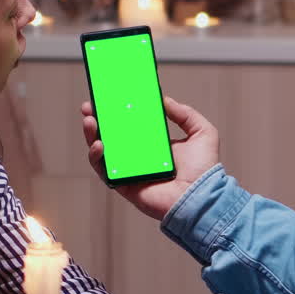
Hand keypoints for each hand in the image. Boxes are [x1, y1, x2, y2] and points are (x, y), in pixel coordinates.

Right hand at [81, 96, 219, 219]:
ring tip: (90, 120)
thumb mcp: (202, 132)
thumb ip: (185, 113)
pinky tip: (99, 144)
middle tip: (89, 107)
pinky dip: (97, 158)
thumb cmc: (204, 170)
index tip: (108, 97)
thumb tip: (164, 100)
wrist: (201, 197)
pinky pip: (104, 171)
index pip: (131, 124)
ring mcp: (130, 171)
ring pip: (103, 152)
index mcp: (155, 144)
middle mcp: (140, 157)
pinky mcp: (124, 185)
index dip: (118, 111)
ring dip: (92, 135)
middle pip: (112, 136)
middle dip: (97, 120)